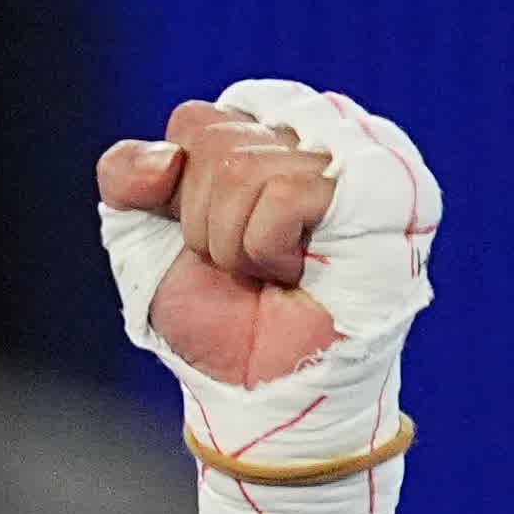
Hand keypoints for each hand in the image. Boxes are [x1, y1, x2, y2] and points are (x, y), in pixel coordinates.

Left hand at [94, 78, 437, 513]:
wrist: (256, 392)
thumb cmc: (218, 321)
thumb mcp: (148, 243)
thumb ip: (128, 179)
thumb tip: (160, 156)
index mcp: (270, 132)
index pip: (195, 121)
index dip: (181, 193)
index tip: (211, 245)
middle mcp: (320, 130)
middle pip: (215, 138)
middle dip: (207, 222)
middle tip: (247, 267)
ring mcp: (360, 152)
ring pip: (245, 166)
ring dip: (237, 242)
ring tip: (274, 274)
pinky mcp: (385, 186)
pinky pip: (283, 190)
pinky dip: (268, 246)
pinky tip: (298, 274)